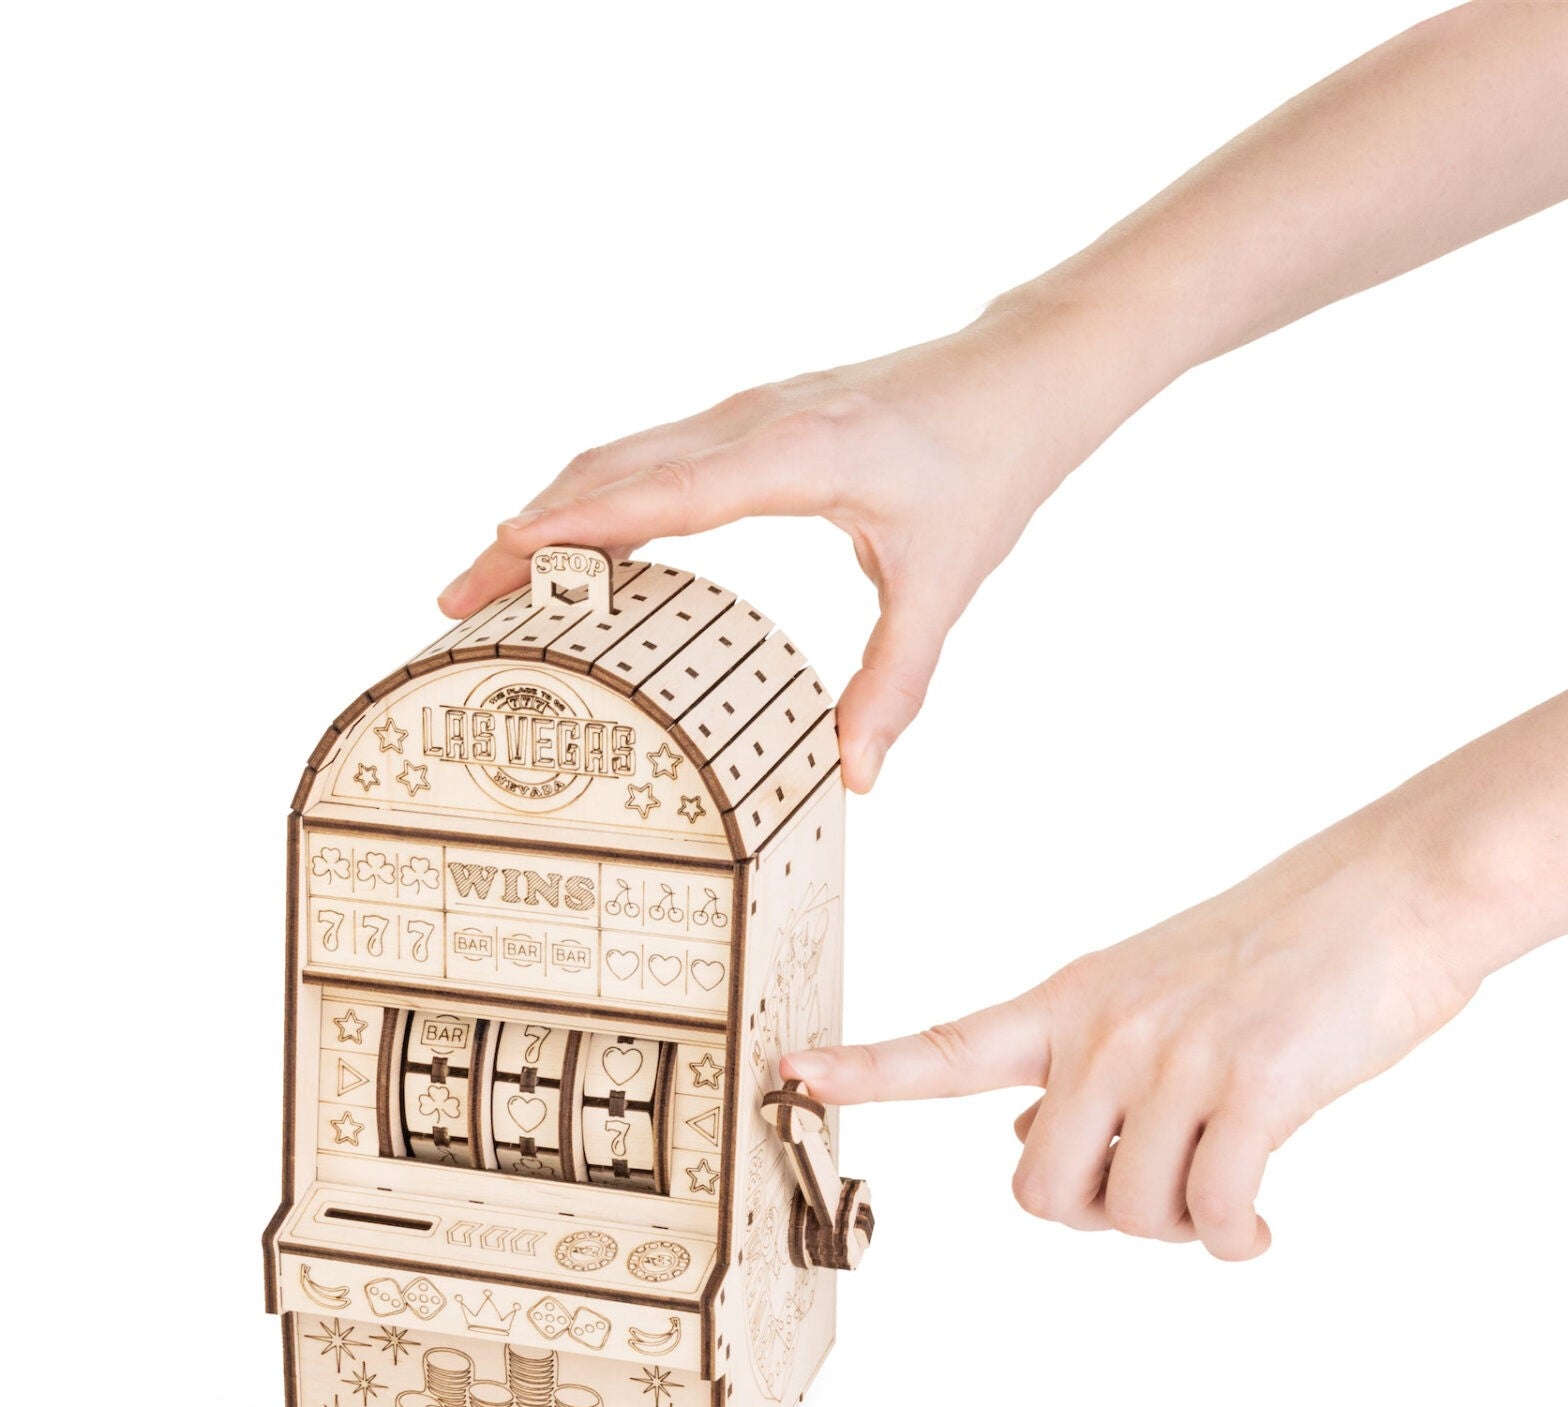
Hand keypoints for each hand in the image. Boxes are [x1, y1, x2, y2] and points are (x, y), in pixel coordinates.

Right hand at [438, 309, 1115, 790]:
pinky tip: (575, 544)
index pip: (665, 490)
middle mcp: (758, 419)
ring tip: (485, 578)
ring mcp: (748, 410)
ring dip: (551, 510)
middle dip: (527, 533)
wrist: (1022, 376)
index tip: (497, 555)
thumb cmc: (988, 466)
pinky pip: (650, 453)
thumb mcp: (945, 583)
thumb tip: (857, 777)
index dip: (579, 525)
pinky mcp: (752, 416)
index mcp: (800, 451)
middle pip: (612, 469)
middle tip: (453, 601)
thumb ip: (895, 683)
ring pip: (621, 454)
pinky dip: (596, 495)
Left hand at [782, 810, 1483, 1259]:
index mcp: (1075, 999)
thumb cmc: (1284, 950)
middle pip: (1036, 1191)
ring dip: (1181, 1226)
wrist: (1395, 890)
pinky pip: (1212, 1219)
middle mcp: (1106, 1028)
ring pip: (1127, 1216)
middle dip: (1093, 1215)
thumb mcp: (1157, 987)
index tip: (792, 1076)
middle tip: (1165, 1188)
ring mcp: (1174, 1057)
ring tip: (1231, 1185)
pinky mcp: (1251, 1088)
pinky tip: (1264, 1225)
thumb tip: (1022, 1145)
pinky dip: (1237, 1241)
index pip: (948, 1044)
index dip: (867, 1068)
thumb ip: (1083, 1064)